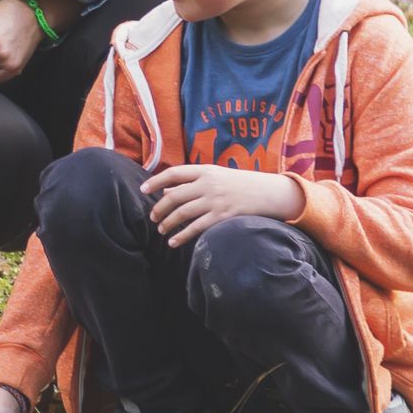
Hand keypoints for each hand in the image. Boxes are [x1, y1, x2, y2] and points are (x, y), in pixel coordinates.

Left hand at [140, 163, 305, 249]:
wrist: (268, 192)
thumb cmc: (239, 184)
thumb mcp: (216, 176)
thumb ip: (192, 181)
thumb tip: (166, 190)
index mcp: (205, 170)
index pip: (174, 173)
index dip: (155, 181)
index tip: (143, 190)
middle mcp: (208, 184)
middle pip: (174, 196)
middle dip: (159, 208)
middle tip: (153, 217)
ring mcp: (215, 200)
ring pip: (182, 213)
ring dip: (168, 223)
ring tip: (161, 230)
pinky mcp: (222, 216)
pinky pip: (196, 228)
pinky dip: (181, 236)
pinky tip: (173, 242)